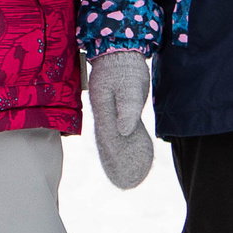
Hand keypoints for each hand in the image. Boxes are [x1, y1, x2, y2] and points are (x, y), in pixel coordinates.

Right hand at [86, 51, 153, 189]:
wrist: (119, 48)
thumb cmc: (125, 66)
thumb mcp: (130, 86)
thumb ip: (127, 107)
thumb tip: (125, 130)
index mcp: (104, 110)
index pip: (107, 141)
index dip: (113, 160)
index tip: (119, 177)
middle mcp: (102, 113)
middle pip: (106, 143)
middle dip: (114, 163)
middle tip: (125, 184)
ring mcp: (106, 110)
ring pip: (110, 137)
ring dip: (116, 155)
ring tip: (125, 174)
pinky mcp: (113, 106)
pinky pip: (116, 130)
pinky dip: (121, 143)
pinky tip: (128, 150)